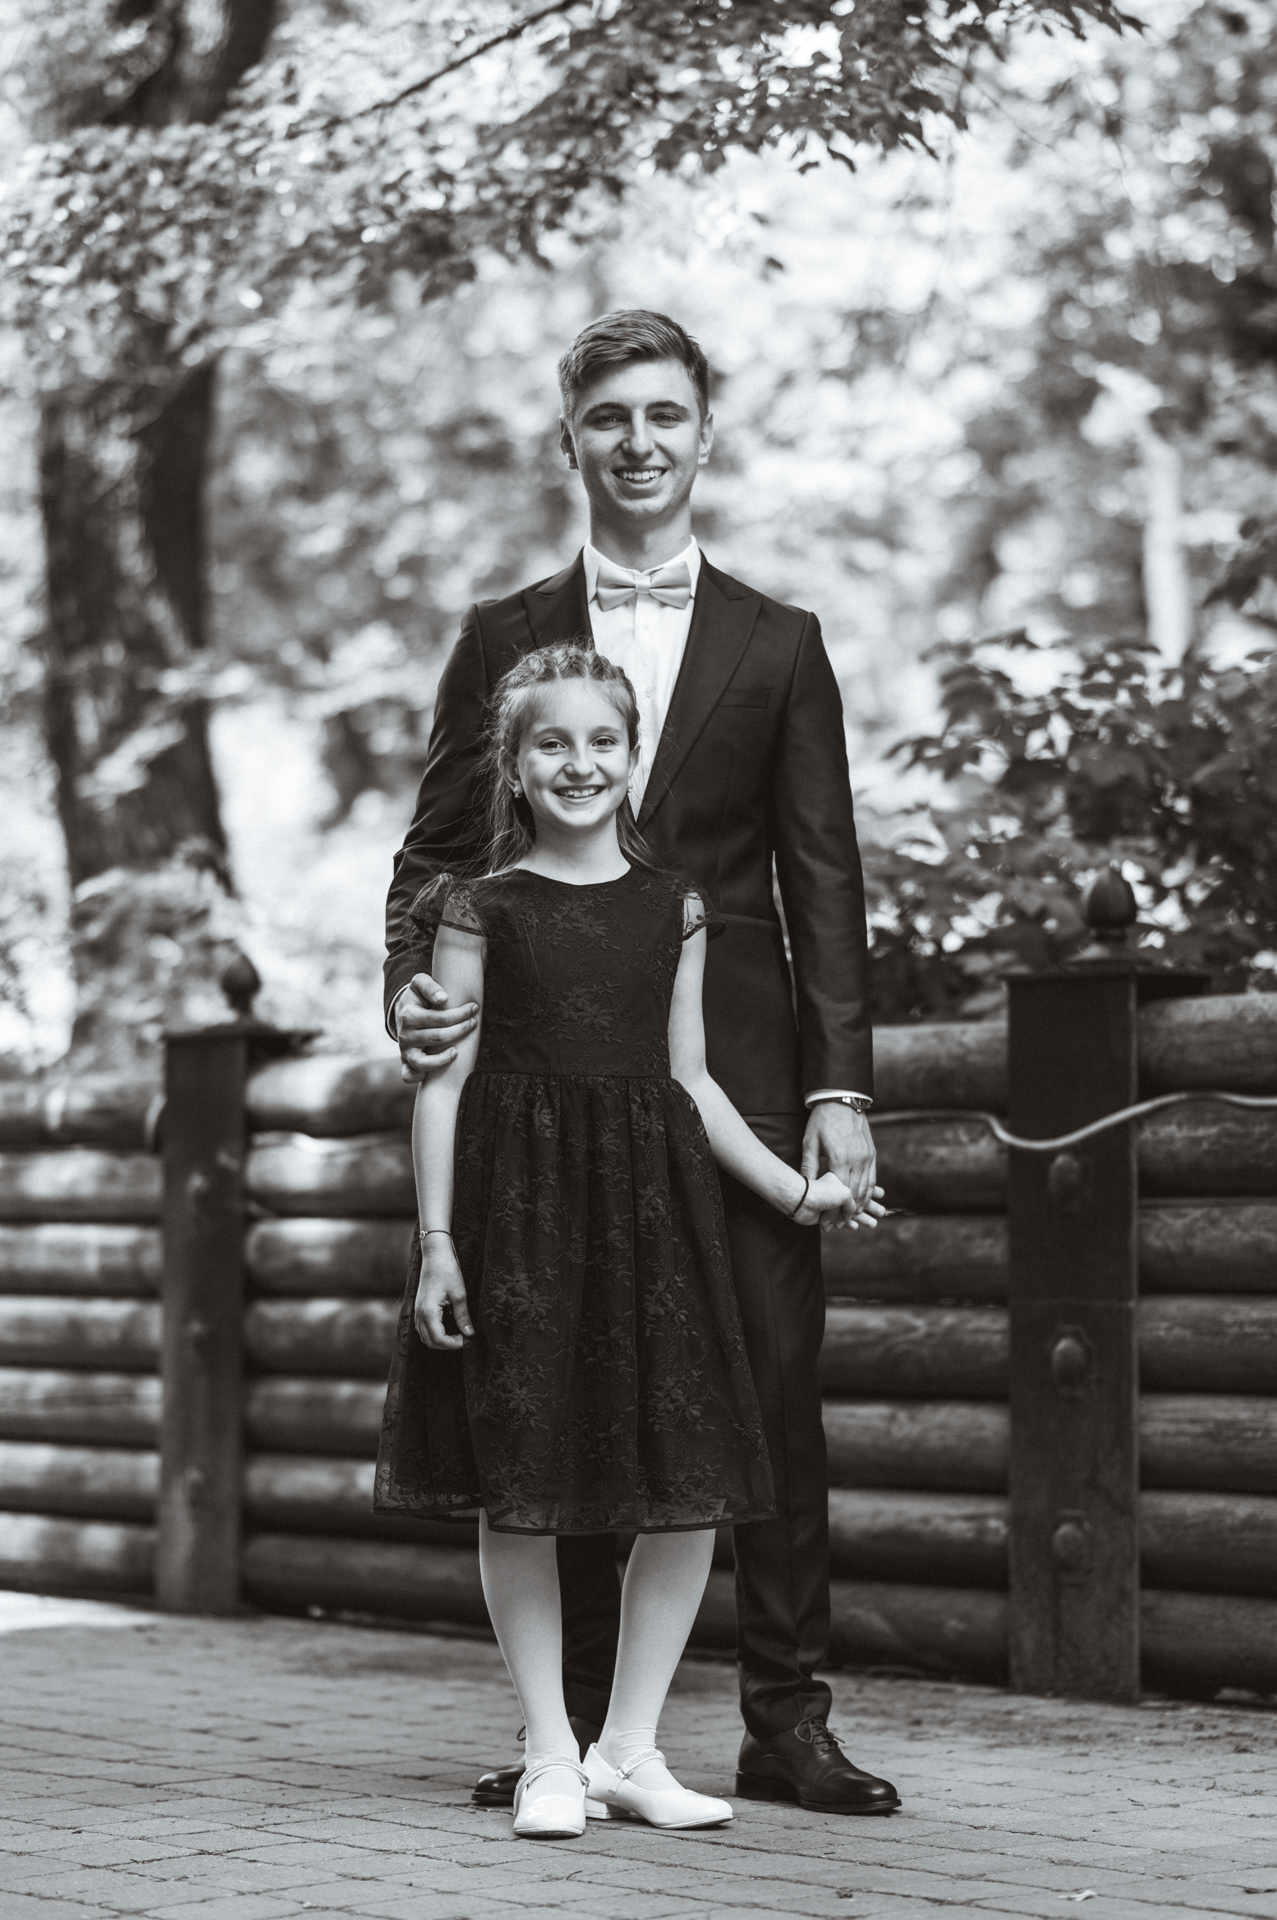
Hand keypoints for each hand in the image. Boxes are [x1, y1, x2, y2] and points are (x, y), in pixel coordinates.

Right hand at [396, 972, 478, 1083]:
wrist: (404, 1010)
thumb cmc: (418, 997)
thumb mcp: (420, 983)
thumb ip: (429, 986)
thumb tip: (443, 998)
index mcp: (408, 1015)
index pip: (440, 1019)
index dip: (460, 1014)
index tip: (474, 1008)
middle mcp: (404, 1035)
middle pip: (437, 1038)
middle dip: (460, 1031)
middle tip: (473, 1023)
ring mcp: (404, 1050)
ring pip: (423, 1062)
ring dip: (443, 1059)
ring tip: (457, 1052)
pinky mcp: (406, 1062)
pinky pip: (409, 1075)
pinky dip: (420, 1076)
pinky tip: (436, 1071)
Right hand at [414, 1236, 473, 1349]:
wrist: (435, 1254)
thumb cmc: (447, 1271)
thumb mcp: (459, 1294)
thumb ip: (463, 1316)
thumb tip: (469, 1334)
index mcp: (429, 1312)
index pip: (439, 1339)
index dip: (454, 1344)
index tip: (468, 1340)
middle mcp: (419, 1314)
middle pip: (430, 1341)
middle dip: (447, 1344)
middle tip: (464, 1338)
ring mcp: (417, 1310)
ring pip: (425, 1336)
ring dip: (440, 1340)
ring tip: (456, 1334)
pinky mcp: (418, 1307)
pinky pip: (422, 1328)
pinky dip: (433, 1333)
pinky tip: (447, 1326)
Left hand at [801, 1103, 878, 1225]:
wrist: (842, 1099)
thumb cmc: (822, 1120)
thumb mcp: (810, 1141)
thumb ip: (809, 1165)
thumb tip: (805, 1185)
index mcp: (841, 1158)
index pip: (839, 1193)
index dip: (833, 1211)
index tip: (827, 1223)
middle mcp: (858, 1160)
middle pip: (854, 1195)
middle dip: (846, 1214)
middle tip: (836, 1226)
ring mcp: (867, 1157)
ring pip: (866, 1189)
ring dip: (858, 1206)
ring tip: (848, 1219)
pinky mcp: (872, 1154)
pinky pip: (872, 1179)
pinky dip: (868, 1193)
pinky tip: (861, 1202)